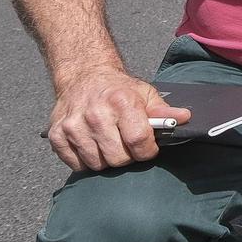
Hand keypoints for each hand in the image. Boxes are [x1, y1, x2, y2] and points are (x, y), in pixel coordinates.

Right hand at [46, 68, 187, 171]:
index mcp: (121, 102)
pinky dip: (86, 161)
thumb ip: (163, 111)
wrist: (84, 76)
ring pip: (97, 164)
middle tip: (127, 145)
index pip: (138, 140)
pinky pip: (77, 165)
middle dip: (128, 156)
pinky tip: (92, 145)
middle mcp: (95, 114)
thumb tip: (185, 118)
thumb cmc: (118, 89)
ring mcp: (73, 125)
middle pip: (118, 158)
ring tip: (109, 143)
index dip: (147, 150)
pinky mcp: (57, 135)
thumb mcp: (145, 94)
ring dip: (107, 160)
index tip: (148, 148)